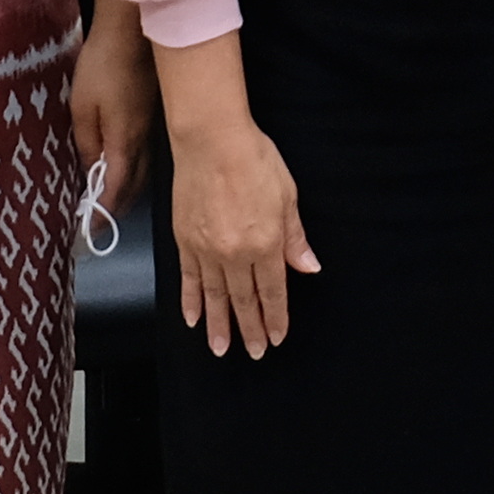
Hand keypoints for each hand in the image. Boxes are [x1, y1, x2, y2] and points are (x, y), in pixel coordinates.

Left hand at [73, 1, 161, 210]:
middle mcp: (143, 139)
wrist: (135, 29)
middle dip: (118, 207)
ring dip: (129, 190)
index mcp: (125, 141)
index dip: (104, 213)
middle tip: (101, 222)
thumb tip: (92, 169)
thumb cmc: (102, 65)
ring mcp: (152, 126)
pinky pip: (145, 153)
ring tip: (112, 201)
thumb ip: (87, 142)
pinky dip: (135, 170)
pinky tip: (125, 167)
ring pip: (144, 170)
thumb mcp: (82, 106)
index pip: (116, 189)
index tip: (92, 233)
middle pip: (135, 184)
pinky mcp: (153, 113)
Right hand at [167, 107, 316, 356]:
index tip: (276, 337)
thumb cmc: (254, 159)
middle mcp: (235, 253)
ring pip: (215, 296)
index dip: (275, 316)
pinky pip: (189, 280)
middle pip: (244, 299)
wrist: (212, 140)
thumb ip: (294, 237)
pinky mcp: (185, 241)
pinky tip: (193, 318)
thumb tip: (307, 267)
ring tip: (221, 348)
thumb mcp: (287, 195)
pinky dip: (191, 301)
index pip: (273, 290)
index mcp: (266, 243)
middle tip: (253, 352)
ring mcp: (207, 249)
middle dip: (250, 329)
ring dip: (219, 325)